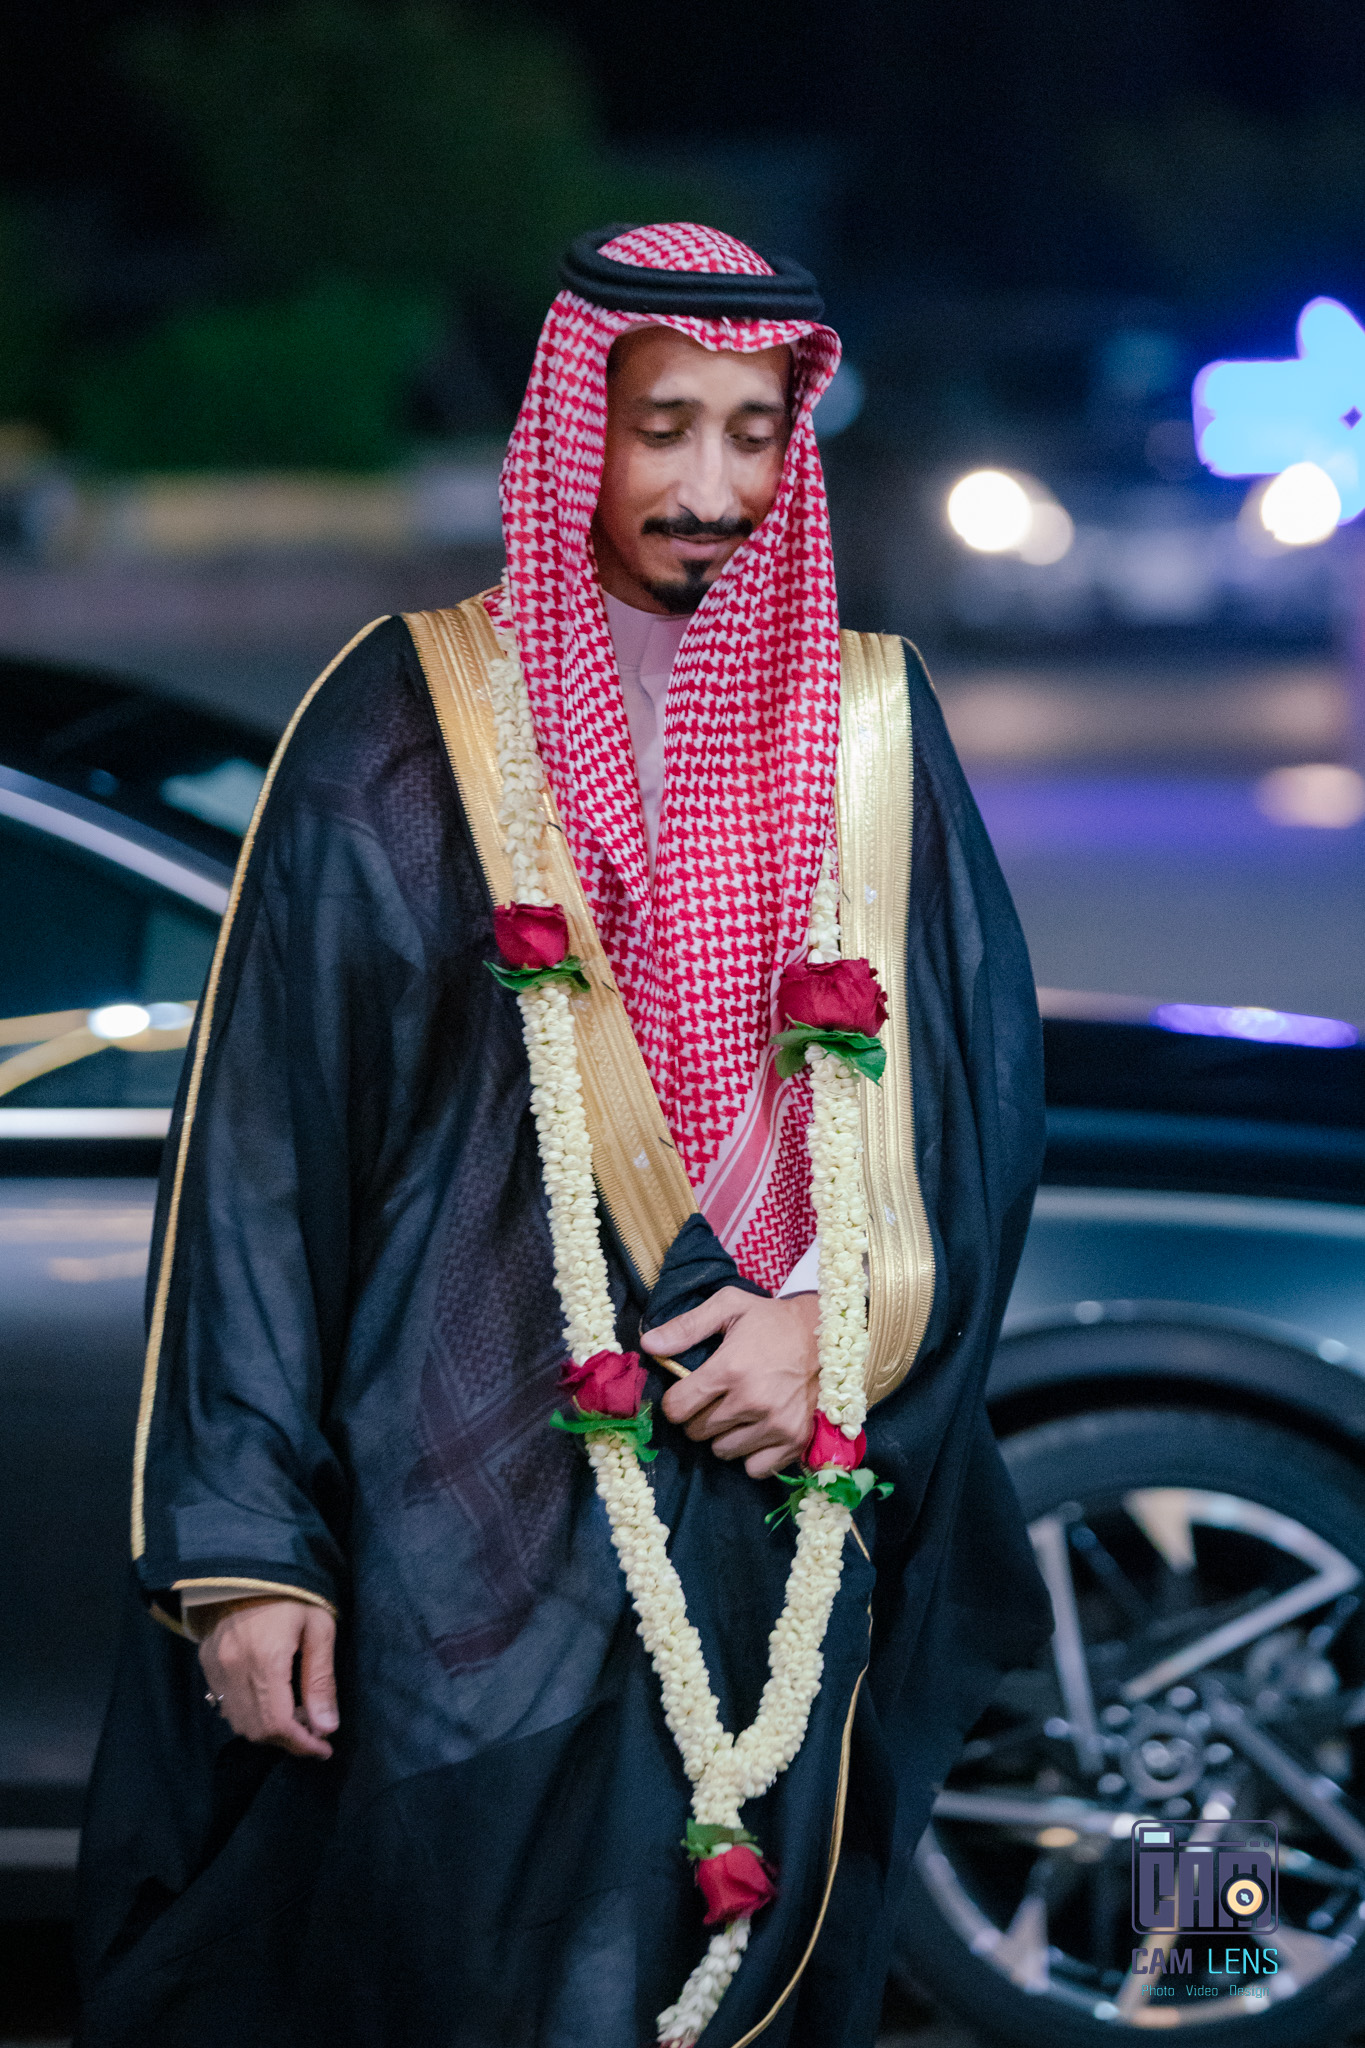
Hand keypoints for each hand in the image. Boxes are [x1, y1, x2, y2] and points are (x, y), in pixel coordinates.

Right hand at [198, 1597, 337, 1758]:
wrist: (247, 1565)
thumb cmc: (292, 1592)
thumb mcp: (319, 1627)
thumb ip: (321, 1680)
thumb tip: (327, 1727)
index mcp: (266, 1660)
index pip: (279, 1725)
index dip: (302, 1744)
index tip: (324, 1748)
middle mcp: (234, 1670)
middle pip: (257, 1731)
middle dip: (288, 1741)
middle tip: (314, 1732)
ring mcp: (215, 1668)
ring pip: (239, 1723)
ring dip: (268, 1731)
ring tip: (295, 1716)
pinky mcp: (206, 1663)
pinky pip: (225, 1704)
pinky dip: (248, 1715)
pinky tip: (270, 1701)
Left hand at [644, 1286, 819, 1480]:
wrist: (825, 1334)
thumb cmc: (771, 1320)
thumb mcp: (728, 1306)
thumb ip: (685, 1326)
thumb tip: (648, 1345)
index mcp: (729, 1369)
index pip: (677, 1408)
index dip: (674, 1402)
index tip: (685, 1394)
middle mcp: (751, 1401)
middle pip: (697, 1432)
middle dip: (698, 1417)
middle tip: (715, 1399)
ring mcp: (774, 1424)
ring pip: (723, 1451)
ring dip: (723, 1436)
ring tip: (737, 1412)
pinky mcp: (794, 1440)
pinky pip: (754, 1468)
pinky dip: (751, 1454)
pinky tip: (756, 1430)